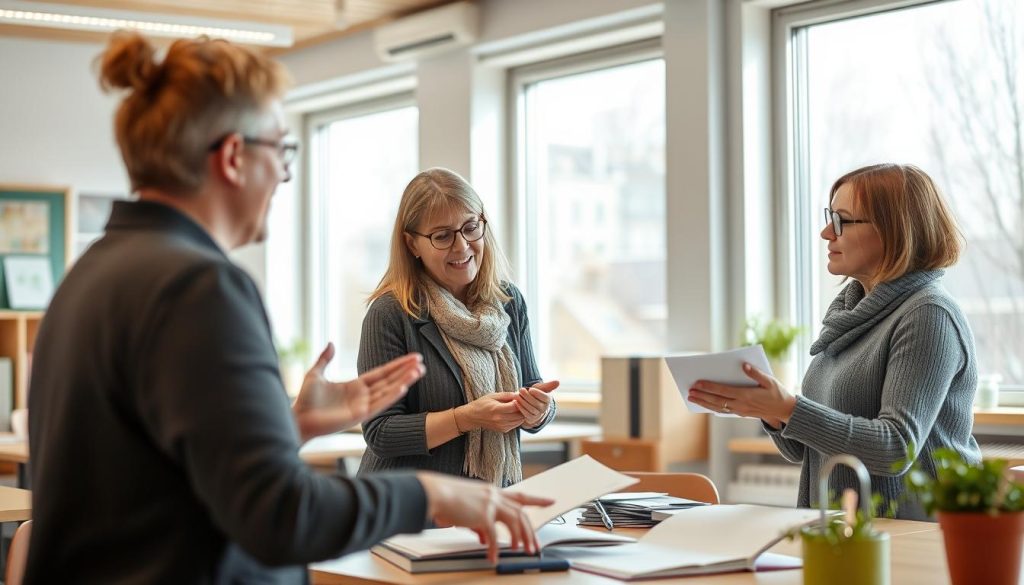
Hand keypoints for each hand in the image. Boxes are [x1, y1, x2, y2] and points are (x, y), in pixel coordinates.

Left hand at [292, 343, 424, 440]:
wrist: (298, 418)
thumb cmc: (305, 400)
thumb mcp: (316, 373)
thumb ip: (325, 358)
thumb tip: (332, 343)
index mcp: (356, 386)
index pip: (382, 373)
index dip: (397, 365)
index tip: (413, 357)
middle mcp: (363, 396)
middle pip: (389, 380)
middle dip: (406, 371)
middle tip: (422, 362)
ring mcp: (363, 406)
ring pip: (388, 391)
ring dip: (404, 381)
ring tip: (419, 371)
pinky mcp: (360, 416)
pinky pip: (380, 404)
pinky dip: (392, 396)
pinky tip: (404, 387)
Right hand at [417, 472, 553, 562]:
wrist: (433, 493)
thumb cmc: (446, 499)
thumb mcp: (467, 511)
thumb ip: (479, 524)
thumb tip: (486, 538)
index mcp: (492, 492)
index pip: (520, 495)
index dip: (537, 499)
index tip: (550, 501)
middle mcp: (494, 495)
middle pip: (521, 513)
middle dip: (531, 531)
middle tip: (535, 546)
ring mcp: (490, 504)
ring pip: (515, 522)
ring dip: (521, 538)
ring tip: (521, 551)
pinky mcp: (483, 515)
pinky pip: (494, 536)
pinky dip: (495, 548)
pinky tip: (493, 557)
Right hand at [456, 393, 525, 432]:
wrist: (472, 416)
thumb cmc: (482, 404)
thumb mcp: (493, 396)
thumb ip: (507, 395)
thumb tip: (519, 394)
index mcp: (496, 409)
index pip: (515, 406)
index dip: (520, 401)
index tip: (519, 397)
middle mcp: (499, 420)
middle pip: (519, 415)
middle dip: (522, 408)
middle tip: (521, 403)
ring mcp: (501, 426)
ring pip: (519, 421)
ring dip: (521, 414)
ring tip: (517, 408)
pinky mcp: (502, 430)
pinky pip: (515, 425)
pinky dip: (517, 420)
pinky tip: (513, 414)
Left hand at [513, 380, 558, 427]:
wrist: (529, 402)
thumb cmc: (535, 393)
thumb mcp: (541, 388)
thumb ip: (548, 385)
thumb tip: (558, 382)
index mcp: (548, 399)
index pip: (544, 397)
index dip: (537, 394)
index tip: (530, 389)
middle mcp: (544, 408)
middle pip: (536, 403)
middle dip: (527, 396)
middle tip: (520, 390)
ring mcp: (538, 414)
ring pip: (531, 409)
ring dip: (523, 402)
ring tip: (516, 395)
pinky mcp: (532, 418)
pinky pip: (526, 414)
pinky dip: (520, 408)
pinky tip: (516, 402)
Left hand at [686, 362, 796, 422]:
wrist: (785, 411)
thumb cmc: (778, 393)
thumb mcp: (770, 381)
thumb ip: (756, 373)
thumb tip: (744, 365)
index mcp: (746, 395)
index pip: (723, 391)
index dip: (709, 387)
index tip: (698, 383)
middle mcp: (741, 405)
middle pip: (717, 400)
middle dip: (702, 396)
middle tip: (689, 391)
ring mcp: (740, 411)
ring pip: (718, 407)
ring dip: (704, 402)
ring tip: (692, 398)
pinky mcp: (741, 413)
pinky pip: (723, 410)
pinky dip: (712, 407)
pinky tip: (705, 404)